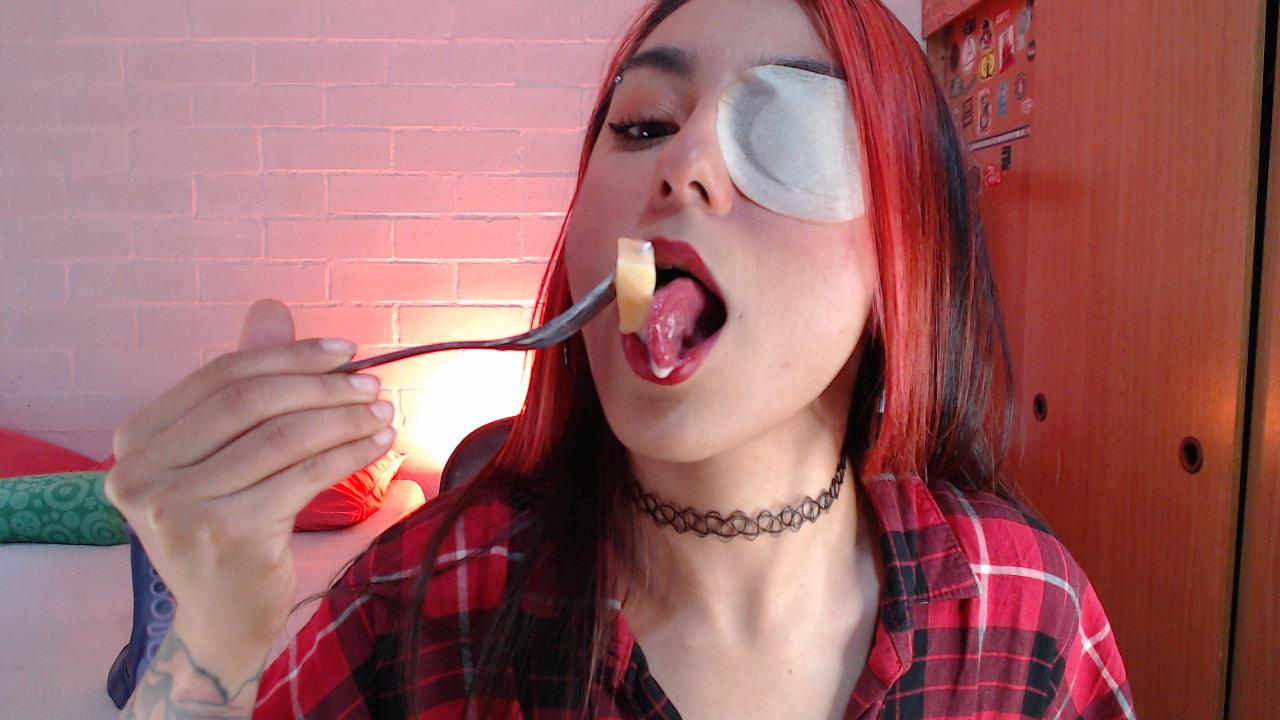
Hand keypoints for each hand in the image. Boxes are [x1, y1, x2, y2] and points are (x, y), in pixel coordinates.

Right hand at [104, 299, 394, 659]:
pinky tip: (379, 445)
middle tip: (372, 385)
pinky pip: (303, 474)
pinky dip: (349, 453)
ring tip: (383, 414)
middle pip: (250, 401)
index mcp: (135, 442)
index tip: (345, 351)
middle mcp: (142, 473)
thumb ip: (248, 385)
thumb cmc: (230, 530)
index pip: (220, 375)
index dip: (288, 356)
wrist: (222, 622)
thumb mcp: (231, 454)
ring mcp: (179, 507)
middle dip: (322, 385)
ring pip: (282, 436)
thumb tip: (270, 309)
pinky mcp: (227, 534)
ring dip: (344, 418)